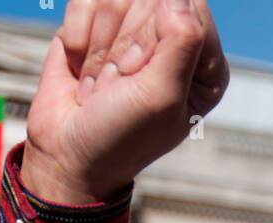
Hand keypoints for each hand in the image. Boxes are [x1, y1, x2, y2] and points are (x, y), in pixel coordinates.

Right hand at [23, 0, 227, 204]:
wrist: (68, 156)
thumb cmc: (121, 137)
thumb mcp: (161, 97)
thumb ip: (182, 39)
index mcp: (204, 63)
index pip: (188, 5)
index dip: (156, 35)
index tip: (141, 74)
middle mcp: (173, 41)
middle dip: (125, 45)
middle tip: (121, 85)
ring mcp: (132, 30)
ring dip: (101, 48)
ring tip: (104, 85)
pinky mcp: (96, 25)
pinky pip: (86, 0)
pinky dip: (79, 40)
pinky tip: (84, 72)